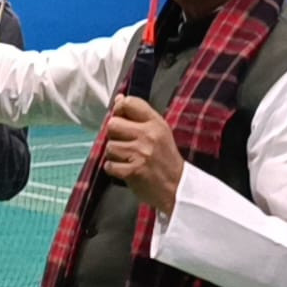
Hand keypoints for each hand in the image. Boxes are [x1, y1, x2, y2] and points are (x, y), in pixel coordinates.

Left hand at [102, 96, 183, 215]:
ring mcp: (140, 154)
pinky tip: (124, 169)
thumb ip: (138, 116)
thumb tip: (119, 99)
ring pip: (109, 146)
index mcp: (155, 123)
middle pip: (112, 124)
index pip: (129, 103)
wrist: (177, 187)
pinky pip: (109, 165)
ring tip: (126, 158)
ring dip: (114, 154)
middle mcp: (148, 136)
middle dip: (114, 135)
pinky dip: (113, 169)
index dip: (119, 109)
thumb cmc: (165, 158)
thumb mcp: (159, 132)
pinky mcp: (133, 171)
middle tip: (123, 142)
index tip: (120, 117)